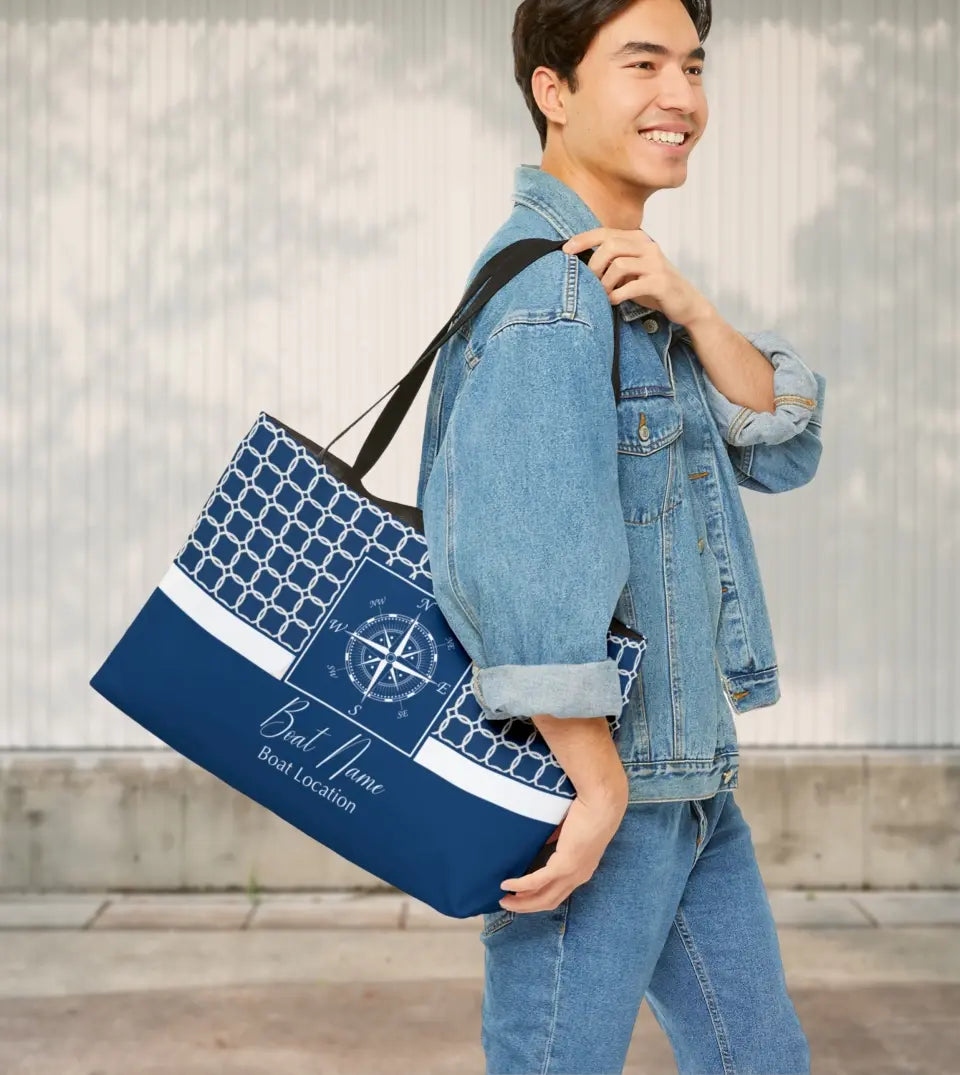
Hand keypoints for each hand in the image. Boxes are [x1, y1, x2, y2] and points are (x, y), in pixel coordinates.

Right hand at [498, 777, 628, 913]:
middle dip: (526, 905)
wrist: (601, 802)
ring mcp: (572, 873)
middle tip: (506, 903)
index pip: (558, 893)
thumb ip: (558, 839)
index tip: (520, 897)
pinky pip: (537, 881)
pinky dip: (520, 885)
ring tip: (503, 899)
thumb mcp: (570, 830)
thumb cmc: (590, 810)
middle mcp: (578, 876)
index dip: (538, 898)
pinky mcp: (564, 865)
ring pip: (543, 897)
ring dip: (521, 902)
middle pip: (549, 901)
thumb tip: (545, 841)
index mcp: (582, 870)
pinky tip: (506, 884)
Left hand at [561, 226, 713, 327]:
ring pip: (618, 265)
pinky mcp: (660, 282)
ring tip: (603, 294)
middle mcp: (648, 247)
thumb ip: (613, 262)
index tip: (565, 249)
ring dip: (604, 283)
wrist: (685, 303)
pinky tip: (613, 301)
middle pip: (610, 246)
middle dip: (594, 265)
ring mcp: (655, 264)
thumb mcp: (632, 270)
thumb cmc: (653, 287)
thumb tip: (582, 263)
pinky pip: (631, 286)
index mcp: (639, 240)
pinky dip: (616, 295)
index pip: (607, 233)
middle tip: (590, 283)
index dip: (584, 239)